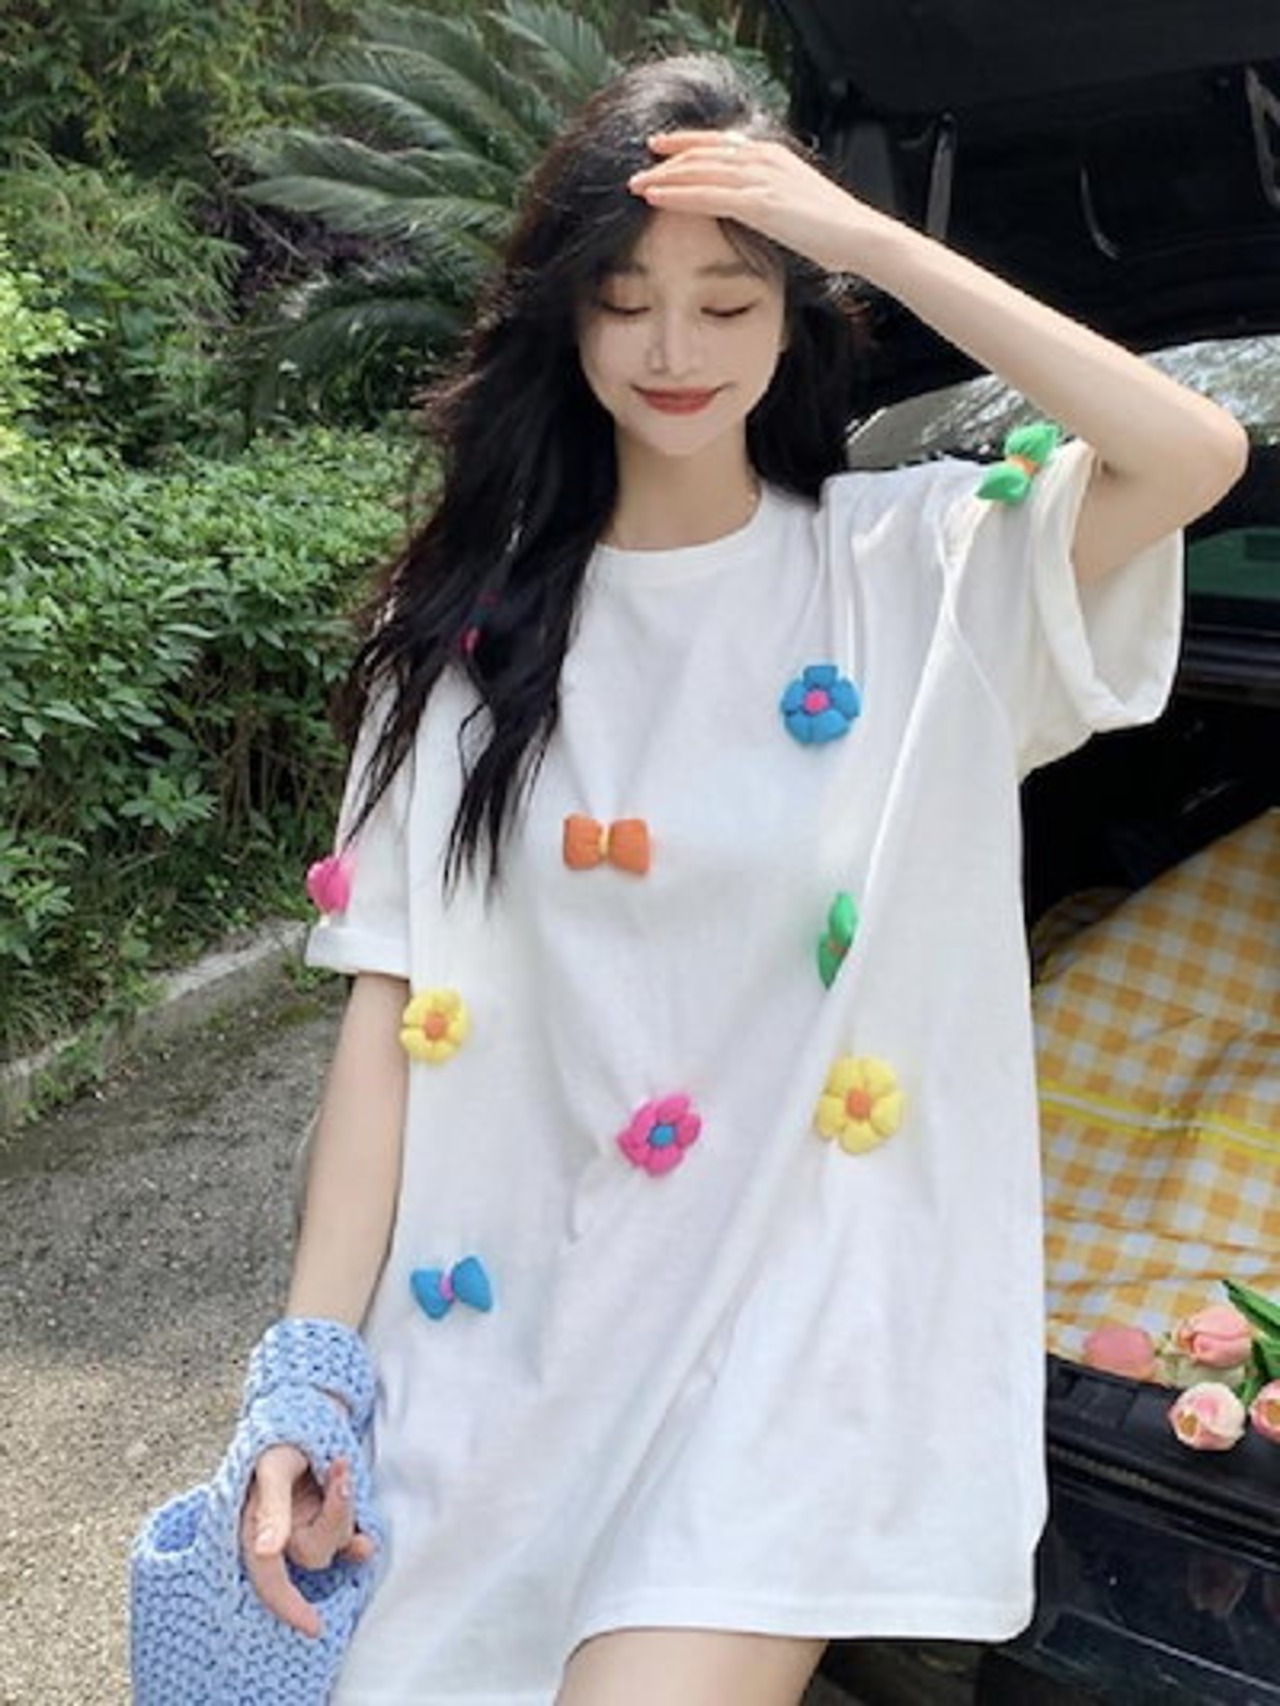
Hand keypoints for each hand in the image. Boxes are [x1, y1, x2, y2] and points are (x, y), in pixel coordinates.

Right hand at [241, 1443, 376, 1637]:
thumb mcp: (273, 1467)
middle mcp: (279, 1535)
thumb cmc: (279, 1437)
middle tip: (340, 1469)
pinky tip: (367, 1537)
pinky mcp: (329, 1519)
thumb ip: (272, 1508)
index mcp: (253, 1528)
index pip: (268, 1578)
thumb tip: (266, 1550)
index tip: (315, 1627)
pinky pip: (349, 1541)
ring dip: (346, 1509)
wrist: (307, 1410)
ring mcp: (306, 1527)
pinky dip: (360, 1538)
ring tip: (340, 1466)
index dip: (287, 1606)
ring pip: (335, 1543)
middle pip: (315, 1553)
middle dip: (335, 1516)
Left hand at [628, 130, 892, 273]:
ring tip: (636, 186)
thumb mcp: (796, 202)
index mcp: (771, 155)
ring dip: (664, 178)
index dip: (686, 143)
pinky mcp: (759, 204)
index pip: (719, 142)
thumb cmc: (833, 230)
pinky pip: (708, 196)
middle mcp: (763, 159)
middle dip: (667, 160)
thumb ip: (769, 196)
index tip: (661, 148)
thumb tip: (750, 207)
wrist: (859, 236)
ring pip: (699, 172)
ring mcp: (760, 179)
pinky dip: (678, 195)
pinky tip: (656, 199)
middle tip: (638, 169)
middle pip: (703, 152)